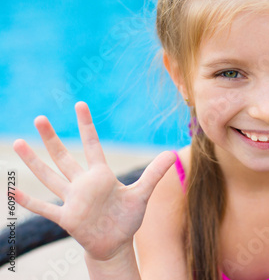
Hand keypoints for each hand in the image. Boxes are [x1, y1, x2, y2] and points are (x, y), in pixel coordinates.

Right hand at [13, 102, 174, 260]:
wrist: (116, 243)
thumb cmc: (127, 217)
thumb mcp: (142, 194)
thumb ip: (154, 173)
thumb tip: (172, 153)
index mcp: (101, 175)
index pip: (92, 145)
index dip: (86, 125)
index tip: (80, 105)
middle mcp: (83, 184)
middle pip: (64, 156)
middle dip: (52, 138)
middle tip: (40, 117)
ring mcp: (73, 200)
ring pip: (49, 177)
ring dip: (34, 162)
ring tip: (19, 142)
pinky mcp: (67, 218)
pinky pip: (45, 208)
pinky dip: (29, 201)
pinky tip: (12, 191)